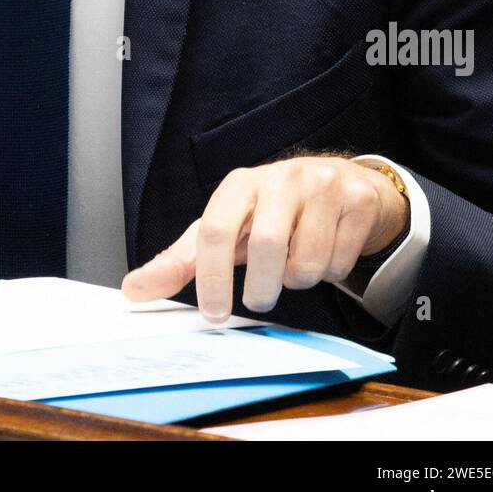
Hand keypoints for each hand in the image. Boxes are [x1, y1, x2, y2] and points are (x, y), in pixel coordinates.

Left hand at [121, 155, 410, 322]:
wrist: (339, 184)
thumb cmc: (270, 213)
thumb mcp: (227, 230)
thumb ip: (182, 260)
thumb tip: (133, 290)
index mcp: (240, 185)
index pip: (215, 229)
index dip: (211, 277)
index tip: (213, 313)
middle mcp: (281, 178)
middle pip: (267, 247)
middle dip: (263, 288)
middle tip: (262, 297)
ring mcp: (323, 185)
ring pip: (308, 262)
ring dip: (300, 280)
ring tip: (296, 265)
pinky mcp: (359, 201)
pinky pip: (341, 262)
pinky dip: (332, 273)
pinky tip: (326, 252)